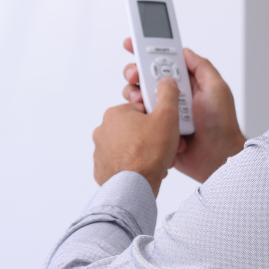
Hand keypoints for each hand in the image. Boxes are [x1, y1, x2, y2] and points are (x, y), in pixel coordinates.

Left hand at [93, 77, 180, 192]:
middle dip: (152, 138)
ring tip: (158, 161)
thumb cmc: (148, 153)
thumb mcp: (166, 117)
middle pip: (136, 129)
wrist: (134, 187)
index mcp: (115, 114)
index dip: (158, 119)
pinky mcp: (102, 169)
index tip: (166, 127)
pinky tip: (146, 171)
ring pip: (130, 147)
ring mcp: (100, 151)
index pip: (141, 109)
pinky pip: (122, 164)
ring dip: (145, 152)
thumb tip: (166, 82)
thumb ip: (167, 95)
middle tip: (165, 147)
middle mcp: (103, 130)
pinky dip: (134, 166)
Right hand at [122, 39, 245, 183]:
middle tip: (135, 76)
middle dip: (135, 73)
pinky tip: (147, 117)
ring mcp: (163, 113)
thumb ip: (201, 67)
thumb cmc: (221, 125)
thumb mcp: (217, 88)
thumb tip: (185, 51)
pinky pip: (138, 119)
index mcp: (186, 84)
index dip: (147, 52)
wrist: (217, 158)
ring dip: (136, 95)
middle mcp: (172, 96)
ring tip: (144, 102)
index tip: (133, 44)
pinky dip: (138, 116)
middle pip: (145, 77)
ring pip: (138, 97)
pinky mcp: (156, 129)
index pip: (163, 62)